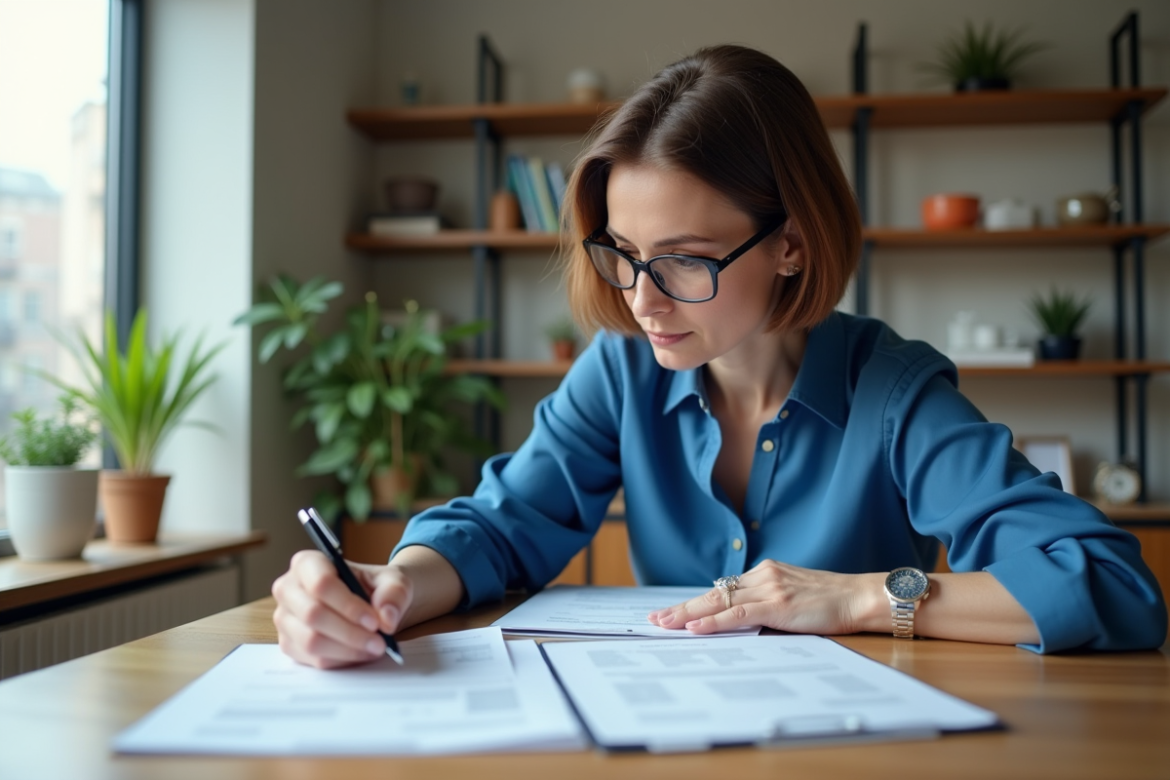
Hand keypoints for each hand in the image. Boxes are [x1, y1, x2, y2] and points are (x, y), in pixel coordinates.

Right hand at [272, 550, 412, 668]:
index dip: (348, 605)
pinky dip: (341, 660)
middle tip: (379, 642)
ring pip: (311, 641)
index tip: (374, 621)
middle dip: (349, 632)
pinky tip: (361, 653)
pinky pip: (313, 659)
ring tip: (375, 648)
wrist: (371, 605)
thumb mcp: (394, 581)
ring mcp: (285, 618)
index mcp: (308, 563)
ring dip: (347, 649)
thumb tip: (387, 618)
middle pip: (312, 614)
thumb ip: (394, 593)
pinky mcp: (290, 644)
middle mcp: (288, 589)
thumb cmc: (377, 587)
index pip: (321, 583)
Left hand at [646, 560, 883, 635]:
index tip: (673, 612)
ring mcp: (768, 588)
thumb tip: (741, 621)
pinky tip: (695, 628)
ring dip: (688, 615)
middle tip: (655, 619)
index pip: (722, 589)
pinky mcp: (777, 604)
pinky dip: (713, 621)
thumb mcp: (794, 597)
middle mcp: (762, 575)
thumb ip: (768, 603)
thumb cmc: (832, 602)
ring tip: (664, 624)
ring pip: (719, 601)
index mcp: (765, 573)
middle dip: (681, 608)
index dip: (695, 603)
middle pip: (712, 593)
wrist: (860, 597)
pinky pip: (737, 613)